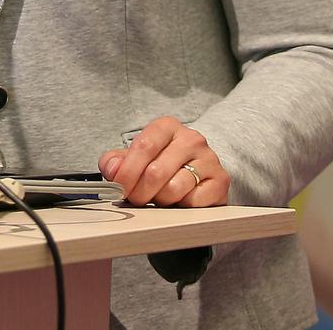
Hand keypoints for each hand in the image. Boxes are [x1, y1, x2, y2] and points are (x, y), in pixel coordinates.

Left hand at [97, 116, 229, 207]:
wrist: (199, 167)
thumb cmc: (163, 161)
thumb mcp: (137, 155)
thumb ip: (117, 161)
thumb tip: (112, 170)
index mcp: (167, 126)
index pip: (144, 145)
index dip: (128, 171)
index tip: (118, 187)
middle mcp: (191, 139)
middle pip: (156, 171)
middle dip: (139, 192)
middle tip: (134, 199)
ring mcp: (209, 159)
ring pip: (174, 188)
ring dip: (159, 200)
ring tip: (157, 197)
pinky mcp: (220, 181)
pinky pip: (193, 201)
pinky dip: (180, 206)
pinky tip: (178, 200)